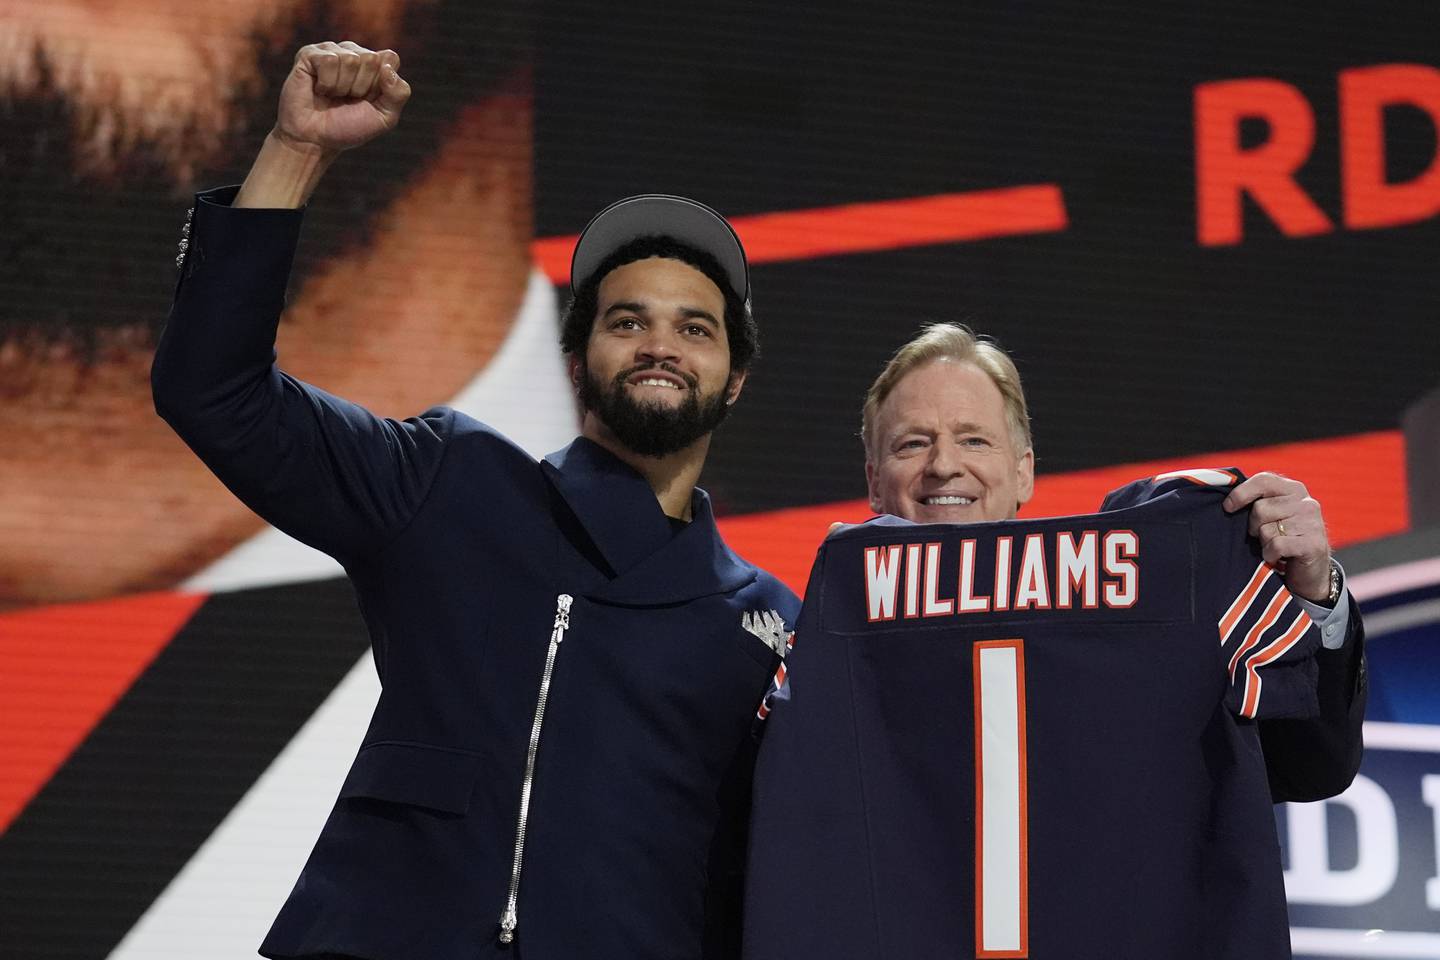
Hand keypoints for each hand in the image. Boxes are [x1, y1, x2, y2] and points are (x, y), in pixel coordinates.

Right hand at [274, 41, 410, 154]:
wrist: (315, 140)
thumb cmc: (349, 127)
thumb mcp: (385, 118)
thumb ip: (399, 94)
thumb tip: (388, 68)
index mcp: (375, 65)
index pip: (391, 58)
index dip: (381, 84)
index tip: (369, 98)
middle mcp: (354, 53)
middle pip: (371, 58)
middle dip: (361, 86)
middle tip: (347, 99)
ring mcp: (331, 51)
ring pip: (350, 60)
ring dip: (342, 87)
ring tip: (332, 96)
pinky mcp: (309, 54)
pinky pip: (330, 61)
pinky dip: (327, 83)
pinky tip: (319, 90)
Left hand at [1223, 472, 1332, 601]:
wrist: (1310, 571)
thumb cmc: (1283, 538)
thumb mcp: (1271, 514)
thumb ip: (1256, 500)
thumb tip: (1223, 496)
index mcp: (1293, 489)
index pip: (1263, 480)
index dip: (1241, 493)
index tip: (1228, 507)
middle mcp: (1306, 502)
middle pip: (1260, 509)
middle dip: (1254, 526)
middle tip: (1264, 535)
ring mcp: (1312, 523)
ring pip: (1266, 529)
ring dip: (1264, 542)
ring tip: (1275, 545)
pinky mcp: (1313, 544)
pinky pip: (1276, 545)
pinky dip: (1270, 554)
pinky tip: (1277, 557)